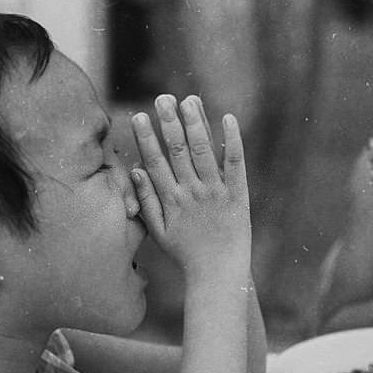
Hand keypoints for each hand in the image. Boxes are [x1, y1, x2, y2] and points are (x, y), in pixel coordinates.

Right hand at [130, 94, 250, 277]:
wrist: (219, 274)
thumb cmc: (186, 254)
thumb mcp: (158, 232)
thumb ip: (146, 201)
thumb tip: (134, 171)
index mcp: (171, 200)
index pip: (155, 162)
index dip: (146, 139)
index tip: (138, 116)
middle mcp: (192, 193)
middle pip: (178, 151)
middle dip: (169, 123)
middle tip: (162, 99)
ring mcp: (216, 192)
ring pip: (203, 152)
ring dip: (196, 124)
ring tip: (188, 100)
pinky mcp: (237, 195)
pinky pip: (235, 163)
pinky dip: (232, 140)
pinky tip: (228, 118)